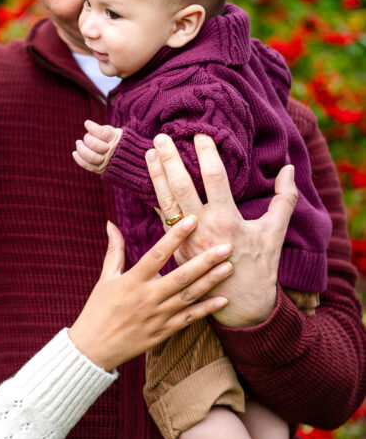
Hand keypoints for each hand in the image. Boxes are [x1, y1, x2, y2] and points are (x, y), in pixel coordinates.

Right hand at [68, 217, 232, 370]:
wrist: (93, 348)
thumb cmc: (97, 310)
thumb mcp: (105, 279)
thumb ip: (114, 251)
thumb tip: (111, 223)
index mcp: (132, 281)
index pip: (157, 254)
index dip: (175, 236)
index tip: (193, 220)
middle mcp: (147, 297)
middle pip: (181, 276)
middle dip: (205, 260)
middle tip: (227, 246)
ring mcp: (157, 316)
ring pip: (189, 296)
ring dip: (211, 281)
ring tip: (230, 267)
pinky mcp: (163, 332)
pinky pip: (189, 319)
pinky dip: (207, 310)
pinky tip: (224, 300)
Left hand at [73, 120, 122, 173]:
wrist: (129, 159)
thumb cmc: (118, 142)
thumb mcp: (115, 133)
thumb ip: (104, 130)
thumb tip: (87, 125)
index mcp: (116, 139)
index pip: (102, 133)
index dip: (92, 128)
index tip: (87, 123)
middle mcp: (112, 151)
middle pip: (95, 144)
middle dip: (87, 139)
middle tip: (86, 136)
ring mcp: (106, 161)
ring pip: (91, 156)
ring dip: (81, 149)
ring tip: (78, 143)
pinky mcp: (101, 169)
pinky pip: (88, 166)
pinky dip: (79, 159)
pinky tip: (75, 153)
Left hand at [146, 133, 297, 326]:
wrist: (241, 305)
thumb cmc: (260, 266)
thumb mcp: (275, 232)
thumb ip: (284, 199)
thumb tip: (289, 168)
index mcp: (227, 221)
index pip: (213, 178)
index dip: (206, 153)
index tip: (200, 134)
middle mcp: (202, 229)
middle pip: (181, 187)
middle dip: (170, 160)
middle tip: (160, 137)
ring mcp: (185, 241)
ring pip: (166, 203)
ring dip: (156, 177)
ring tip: (148, 154)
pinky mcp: (176, 250)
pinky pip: (162, 220)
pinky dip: (155, 200)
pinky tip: (149, 183)